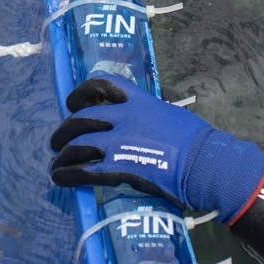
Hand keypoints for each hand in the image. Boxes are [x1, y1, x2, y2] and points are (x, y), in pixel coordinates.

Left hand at [49, 74, 263, 223]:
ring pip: (76, 144)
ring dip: (62, 155)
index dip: (81, 93)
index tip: (73, 104)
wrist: (207, 164)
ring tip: (56, 164)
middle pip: (81, 118)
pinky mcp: (119, 167)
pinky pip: (83, 170)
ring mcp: (119, 141)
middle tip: (57, 142)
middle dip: (64, 131)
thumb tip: (140, 125)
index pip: (101, 84)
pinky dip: (67, 175)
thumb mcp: (170, 116)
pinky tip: (60, 179)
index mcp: (138, 99)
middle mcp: (124, 116)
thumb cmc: (198, 143)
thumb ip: (148, 116)